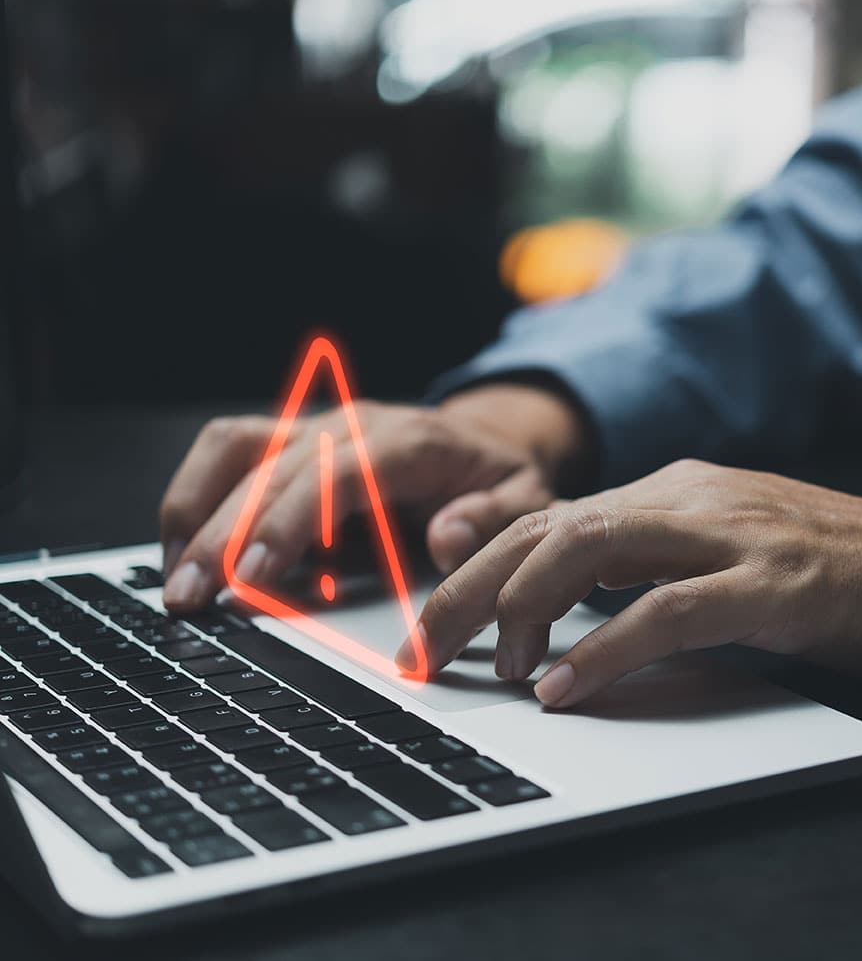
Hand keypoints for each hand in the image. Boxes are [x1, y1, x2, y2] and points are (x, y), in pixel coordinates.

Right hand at [159, 384, 590, 611]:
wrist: (488, 440)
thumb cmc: (502, 478)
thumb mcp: (526, 501)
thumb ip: (493, 519)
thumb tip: (448, 537)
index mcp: (410, 441)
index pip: (339, 473)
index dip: (291, 520)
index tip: (256, 574)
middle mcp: (353, 424)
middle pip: (273, 469)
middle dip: (223, 534)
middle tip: (191, 598)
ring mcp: (316, 427)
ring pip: (233, 448)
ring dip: (193, 510)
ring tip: (175, 579)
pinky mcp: (291, 441)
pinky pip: (228, 454)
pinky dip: (195, 499)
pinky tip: (184, 555)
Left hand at [404, 460, 861, 707]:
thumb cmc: (810, 564)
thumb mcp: (712, 547)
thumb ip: (642, 560)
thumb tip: (561, 592)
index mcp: (670, 489)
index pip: (549, 513)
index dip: (478, 559)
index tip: (429, 611)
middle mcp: (687, 498)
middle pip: (549, 525)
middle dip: (472, 586)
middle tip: (428, 649)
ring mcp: (727, 535)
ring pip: (591, 547)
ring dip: (522, 608)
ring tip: (496, 669)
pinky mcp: (765, 583)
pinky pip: (666, 610)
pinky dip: (603, 649)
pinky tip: (565, 684)